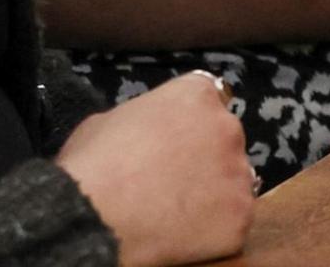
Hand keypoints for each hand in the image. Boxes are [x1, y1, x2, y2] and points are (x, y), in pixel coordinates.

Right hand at [54, 74, 254, 266]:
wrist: (91, 215)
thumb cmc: (89, 165)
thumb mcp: (104, 122)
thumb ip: (140, 119)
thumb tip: (140, 130)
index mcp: (196, 95)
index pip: (206, 100)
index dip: (190, 123)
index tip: (176, 141)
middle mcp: (228, 127)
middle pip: (224, 140)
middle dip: (204, 158)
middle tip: (171, 181)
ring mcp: (239, 171)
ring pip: (233, 181)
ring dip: (213, 193)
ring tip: (173, 211)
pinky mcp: (241, 213)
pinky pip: (233, 220)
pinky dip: (213, 229)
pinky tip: (182, 234)